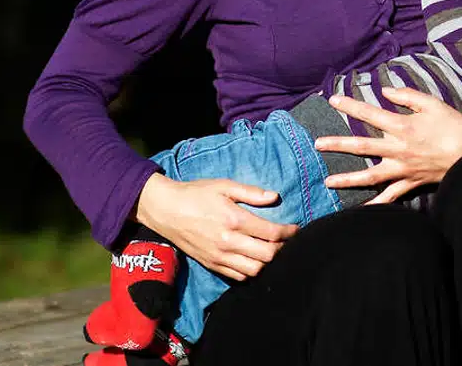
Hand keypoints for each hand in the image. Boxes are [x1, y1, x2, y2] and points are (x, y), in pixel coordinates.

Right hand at [134, 173, 297, 280]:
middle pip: (267, 255)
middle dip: (282, 249)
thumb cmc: (196, 194)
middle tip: (287, 241)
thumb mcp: (224, 185)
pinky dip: (251, 271)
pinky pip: (238, 276)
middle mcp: (228, 242)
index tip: (295, 229)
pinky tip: (254, 259)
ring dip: (267, 262)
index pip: (271, 233)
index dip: (289, 233)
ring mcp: (219, 256)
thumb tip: (275, 196)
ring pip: (254, 270)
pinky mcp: (211, 264)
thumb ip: (251, 192)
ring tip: (272, 250)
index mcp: (234, 220)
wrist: (166, 210)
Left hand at [314, 88, 461, 203]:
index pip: (370, 114)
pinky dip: (376, 205)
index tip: (333, 100)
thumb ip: (407, 96)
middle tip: (318, 144)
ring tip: (328, 182)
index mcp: (402, 127)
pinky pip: (390, 197)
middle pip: (362, 146)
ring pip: (370, 176)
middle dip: (338, 144)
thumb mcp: (432, 103)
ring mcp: (402, 169)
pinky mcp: (410, 183)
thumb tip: (385, 92)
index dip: (351, 106)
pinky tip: (361, 212)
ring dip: (348, 179)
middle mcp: (398, 149)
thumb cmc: (454, 127)